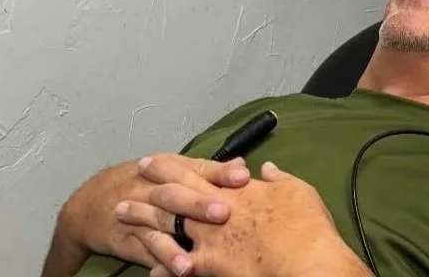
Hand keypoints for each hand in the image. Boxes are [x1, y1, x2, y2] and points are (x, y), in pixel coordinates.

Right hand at [58, 155, 250, 270]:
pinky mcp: (126, 239)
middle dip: (198, 204)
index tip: (243, 177)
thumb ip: (206, 171)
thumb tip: (243, 167)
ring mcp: (137, 216)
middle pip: (176, 196)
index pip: (195, 168)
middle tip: (224, 213)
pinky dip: (158, 261)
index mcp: (166, 169)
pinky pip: (143, 251)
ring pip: (157, 229)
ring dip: (174, 246)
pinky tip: (175, 270)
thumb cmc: (142, 182)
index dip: (218, 173)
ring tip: (192, 262)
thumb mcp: (170, 169)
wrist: (90, 203)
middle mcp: (151, 190)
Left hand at [118, 160, 371, 276]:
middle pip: (170, 199)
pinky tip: (148, 269)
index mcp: (234, 191)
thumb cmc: (307, 226)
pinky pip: (176, 267)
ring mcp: (207, 243)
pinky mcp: (208, 270)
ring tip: (122, 218)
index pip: (193, 172)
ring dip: (142, 223)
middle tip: (125, 188)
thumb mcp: (297, 191)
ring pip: (165, 229)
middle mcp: (213, 213)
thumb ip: (277, 178)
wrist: (307, 264)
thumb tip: (265, 168)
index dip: (168, 167)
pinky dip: (161, 267)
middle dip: (146, 192)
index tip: (148, 162)